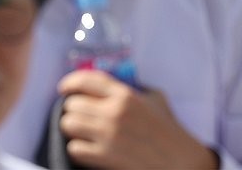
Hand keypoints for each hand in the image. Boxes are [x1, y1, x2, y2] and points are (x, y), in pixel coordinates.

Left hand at [58, 70, 217, 169]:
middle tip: (81, 114)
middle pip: (72, 104)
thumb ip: (134, 89)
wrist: (178, 160)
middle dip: (73, 109)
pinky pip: (74, 148)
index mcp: (126, 95)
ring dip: (73, 128)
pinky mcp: (103, 157)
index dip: (70, 82)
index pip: (87, 80)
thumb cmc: (169, 129)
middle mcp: (114, 112)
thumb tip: (111, 86)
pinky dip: (78, 148)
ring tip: (83, 131)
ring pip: (68, 124)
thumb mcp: (155, 99)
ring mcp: (107, 135)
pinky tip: (89, 148)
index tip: (64, 88)